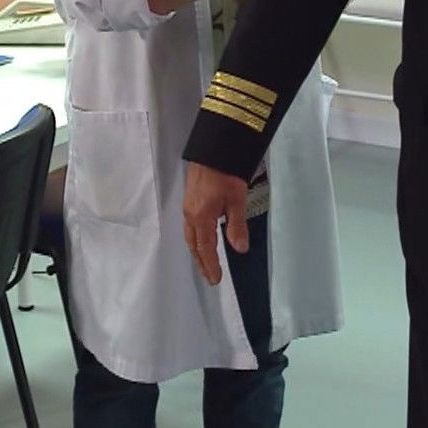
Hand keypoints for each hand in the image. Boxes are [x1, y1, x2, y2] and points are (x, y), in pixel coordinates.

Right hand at [182, 160, 250, 284]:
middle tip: (209, 276)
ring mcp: (187, 206)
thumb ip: (237, 226)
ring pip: (190, 235)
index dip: (211, 265)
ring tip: (204, 262)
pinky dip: (195, 239)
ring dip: (197, 251)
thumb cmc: (226, 174)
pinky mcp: (189, 198)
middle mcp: (190, 214)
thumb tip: (240, 249)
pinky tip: (201, 238)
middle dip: (201, 262)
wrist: (213, 148)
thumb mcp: (237, 201)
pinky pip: (189, 226)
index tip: (215, 279)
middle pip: (194, 245)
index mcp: (201, 217)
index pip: (205, 248)